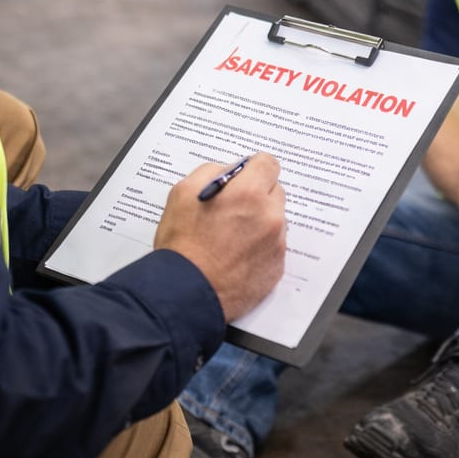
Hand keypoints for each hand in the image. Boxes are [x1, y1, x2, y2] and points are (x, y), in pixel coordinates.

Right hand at [154, 152, 286, 322]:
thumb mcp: (182, 193)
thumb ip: (210, 172)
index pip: (267, 163)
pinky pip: (274, 245)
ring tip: (232, 237)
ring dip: (260, 221)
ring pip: (275, 219)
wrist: (186, 294)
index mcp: (248, 193)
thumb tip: (229, 170)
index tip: (244, 177)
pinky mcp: (277, 267)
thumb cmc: (182, 246)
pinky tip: (237, 255)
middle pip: (274, 190)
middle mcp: (269, 216)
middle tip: (233, 209)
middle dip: (257, 195)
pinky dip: (260, 246)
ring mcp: (276, 243)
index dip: (253, 168)